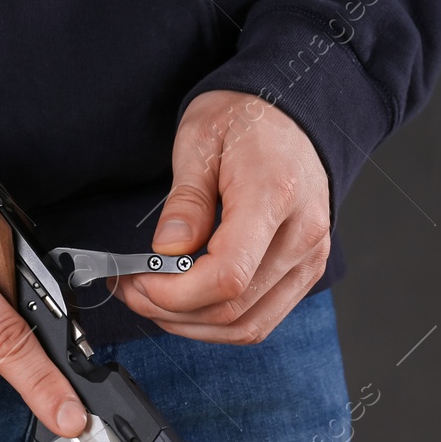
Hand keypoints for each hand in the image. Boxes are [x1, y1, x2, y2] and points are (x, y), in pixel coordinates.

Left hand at [113, 90, 331, 343]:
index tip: (139, 279)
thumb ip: (185, 202)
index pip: (228, 276)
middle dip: (171, 310)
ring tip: (154, 299)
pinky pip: (260, 320)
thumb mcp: (200, 140)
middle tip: (131, 289)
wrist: (292, 114)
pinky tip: (187, 303)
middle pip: (233, 310)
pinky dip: (218, 322)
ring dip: (192, 325)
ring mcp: (309, 260)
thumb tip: (167, 253)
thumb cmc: (248, 119)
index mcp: (275, 195)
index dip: (175, 293)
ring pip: (246, 327)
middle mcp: (302, 236)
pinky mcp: (305, 273)